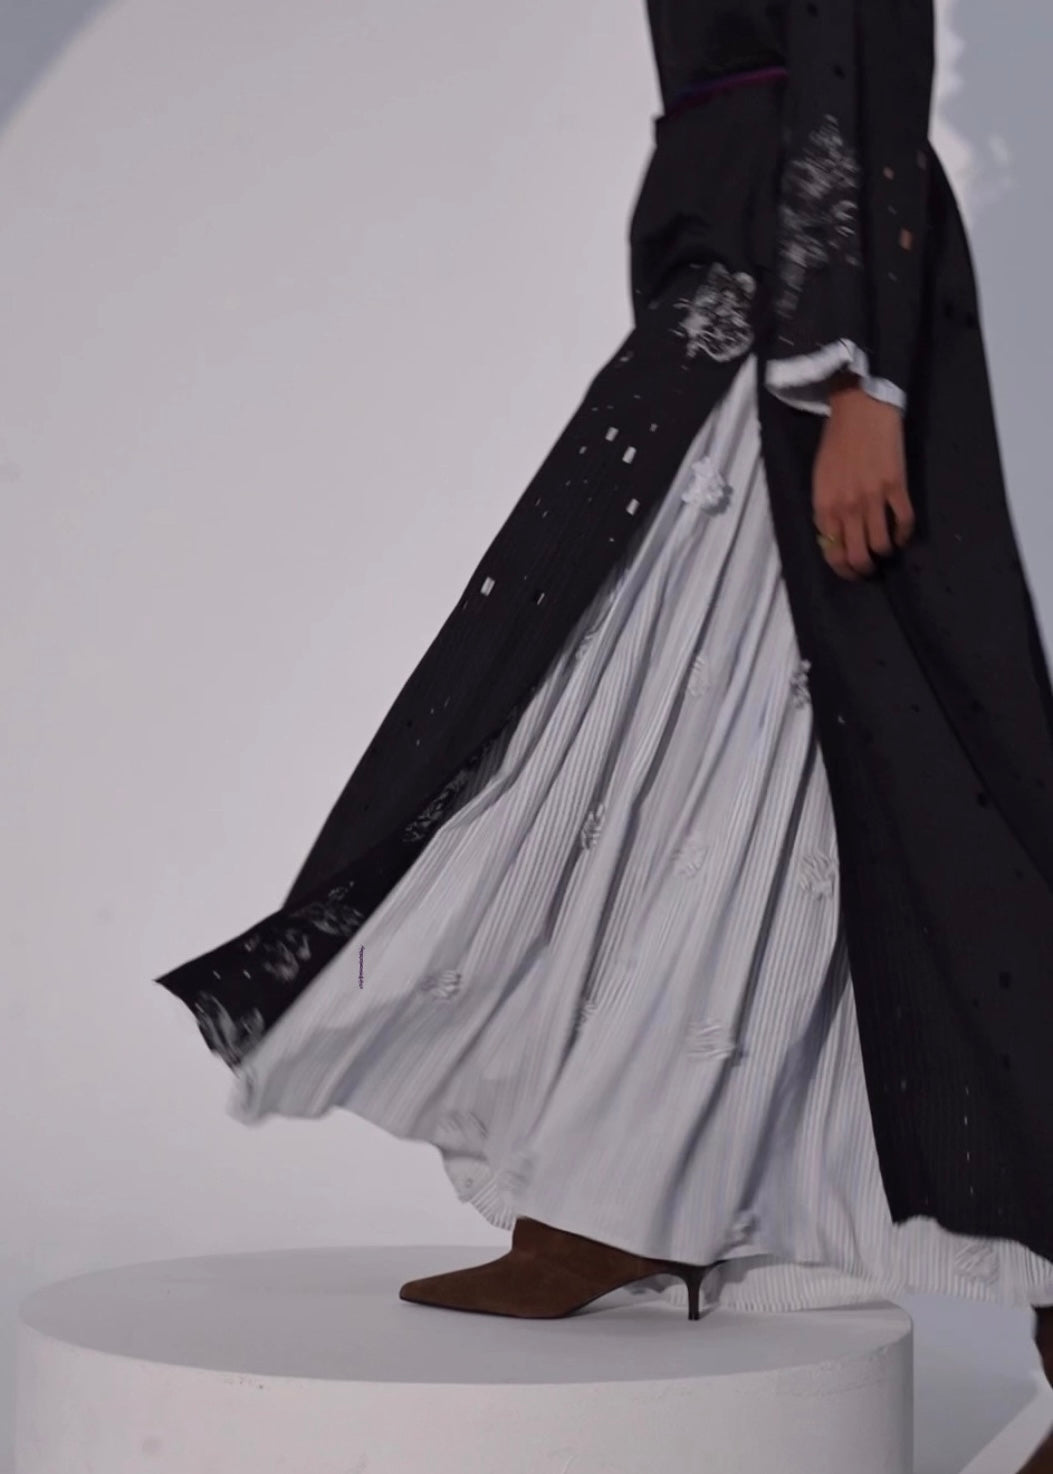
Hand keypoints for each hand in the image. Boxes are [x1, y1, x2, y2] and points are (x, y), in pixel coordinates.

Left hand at [812, 374, 915, 579]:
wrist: (860, 411)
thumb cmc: (836, 442)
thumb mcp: (820, 479)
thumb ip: (825, 508)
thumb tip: (834, 536)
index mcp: (825, 505)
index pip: (832, 552)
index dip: (843, 569)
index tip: (850, 572)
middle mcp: (847, 507)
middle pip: (856, 555)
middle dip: (863, 569)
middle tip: (869, 569)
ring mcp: (873, 498)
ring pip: (880, 545)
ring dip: (884, 553)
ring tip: (886, 550)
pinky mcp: (896, 487)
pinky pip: (903, 522)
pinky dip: (904, 535)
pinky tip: (901, 535)